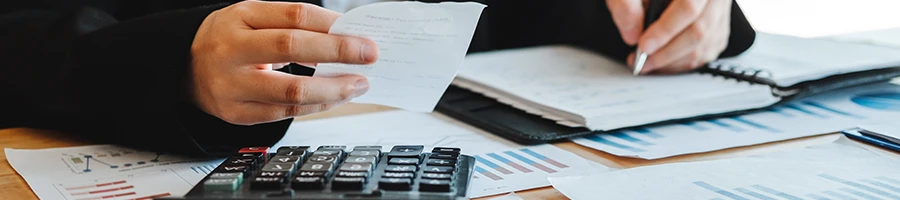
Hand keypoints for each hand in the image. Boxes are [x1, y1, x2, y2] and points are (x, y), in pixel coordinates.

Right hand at [191, 0, 378, 124]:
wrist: (184, 68)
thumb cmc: (231, 39)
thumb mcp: (253, 18)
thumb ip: (293, 23)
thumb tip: (344, 34)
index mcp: (239, 17)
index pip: (293, 16)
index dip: (331, 25)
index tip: (361, 33)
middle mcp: (232, 49)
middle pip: (292, 47)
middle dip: (338, 51)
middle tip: (369, 55)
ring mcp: (232, 85)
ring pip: (292, 90)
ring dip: (334, 88)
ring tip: (359, 83)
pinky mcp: (237, 114)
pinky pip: (286, 112)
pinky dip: (317, 105)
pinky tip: (335, 97)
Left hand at [607, 0, 731, 73]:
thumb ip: (626, 6)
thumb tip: (632, 35)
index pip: (688, 7)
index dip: (665, 31)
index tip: (643, 46)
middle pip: (698, 31)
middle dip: (666, 52)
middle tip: (642, 60)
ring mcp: (720, 13)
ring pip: (703, 46)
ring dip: (672, 61)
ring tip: (648, 63)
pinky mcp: (719, 28)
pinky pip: (706, 53)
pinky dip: (682, 63)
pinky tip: (663, 61)